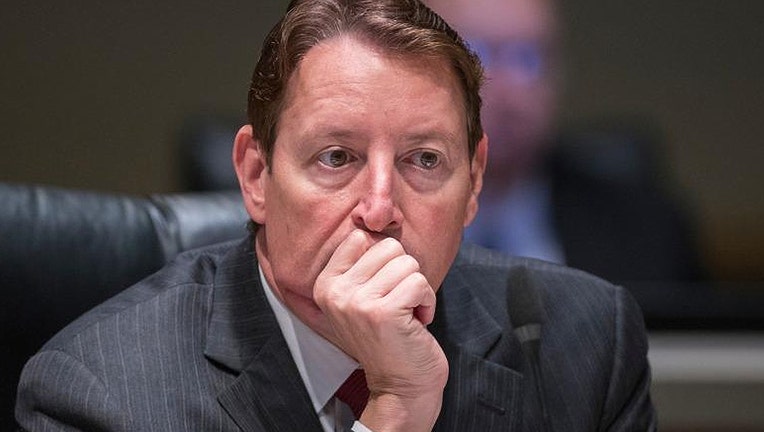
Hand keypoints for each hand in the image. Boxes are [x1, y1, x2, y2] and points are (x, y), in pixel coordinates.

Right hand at [313, 229, 447, 431]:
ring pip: (407, 263)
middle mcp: (335, 291)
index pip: (360, 237)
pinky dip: (427, 302)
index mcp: (325, 284)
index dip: (384, 260)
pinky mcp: (383, 312)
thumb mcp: (362, 298)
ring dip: (417, 289)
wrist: (400, 386)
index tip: (383, 289)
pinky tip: (416, 322)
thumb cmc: (388, 337)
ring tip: (406, 313)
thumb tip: (379, 217)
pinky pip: (420, 282)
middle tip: (397, 304)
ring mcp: (357, 302)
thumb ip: (363, 264)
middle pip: (387, 246)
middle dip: (404, 274)